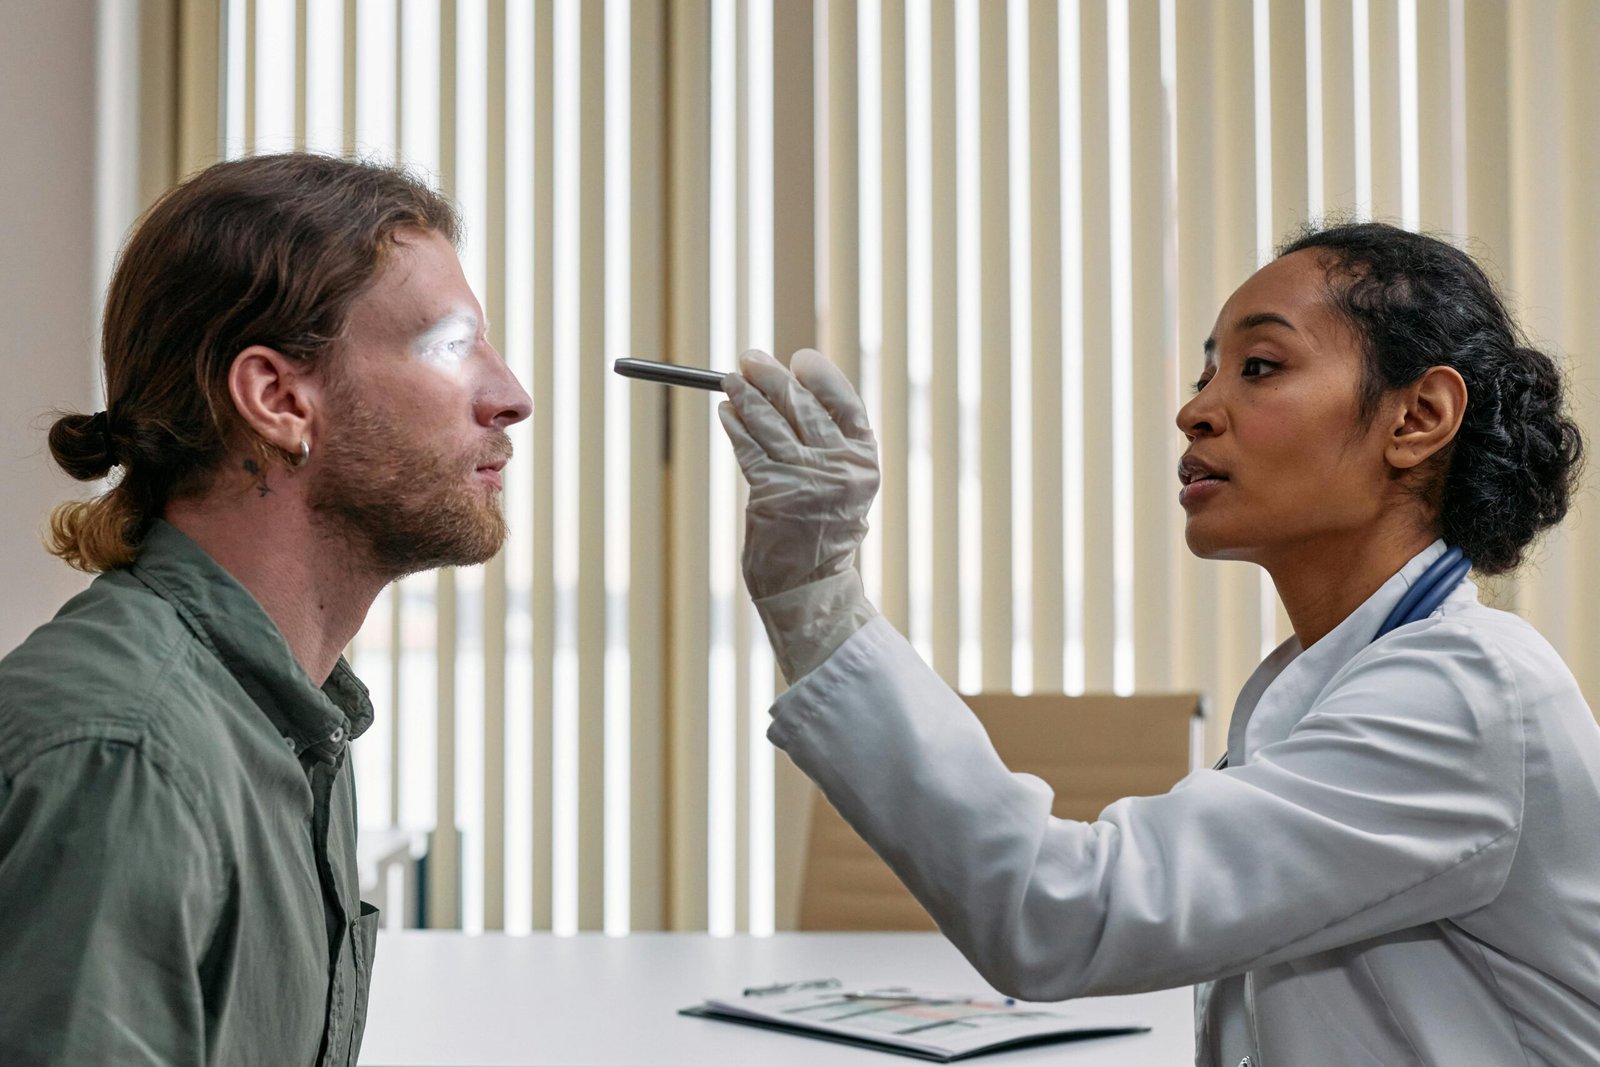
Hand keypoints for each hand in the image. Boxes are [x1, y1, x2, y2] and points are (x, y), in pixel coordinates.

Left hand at [718, 348, 879, 599]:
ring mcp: (806, 479)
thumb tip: (791, 387)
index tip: (798, 360)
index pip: (845, 402)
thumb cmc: (822, 531)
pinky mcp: (772, 492)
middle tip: (750, 358)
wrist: (809, 585)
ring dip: (745, 395)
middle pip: (801, 405)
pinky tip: (727, 413)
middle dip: (771, 376)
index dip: (821, 376)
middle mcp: (840, 467)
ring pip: (769, 422)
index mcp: (864, 461)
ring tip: (731, 380)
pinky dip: (735, 425)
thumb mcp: (842, 484)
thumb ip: (829, 442)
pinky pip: (748, 446)